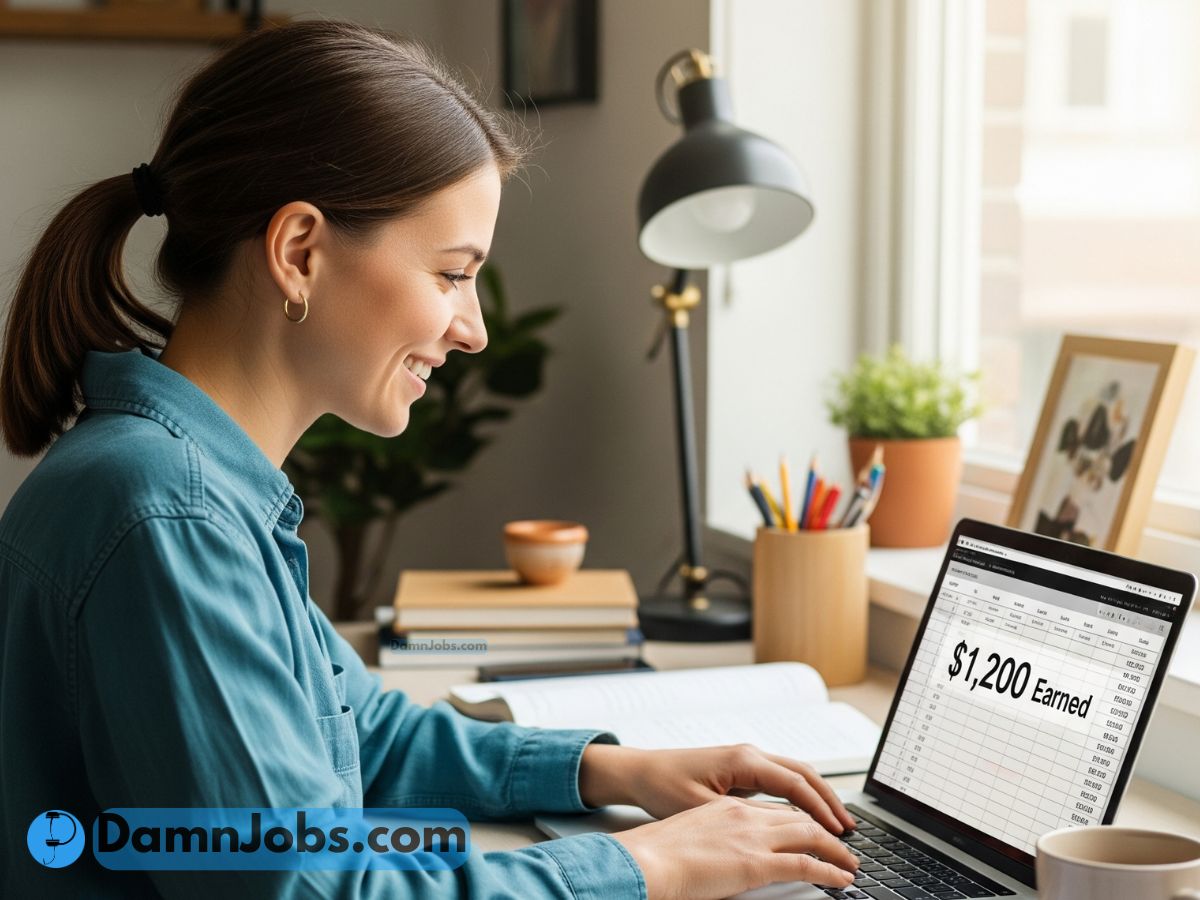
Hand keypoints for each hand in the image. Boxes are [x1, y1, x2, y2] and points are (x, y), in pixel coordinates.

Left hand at [578, 743, 856, 834]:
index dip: (821, 808)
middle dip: (829, 800)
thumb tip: (775, 831)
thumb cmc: (664, 786)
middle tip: (849, 828)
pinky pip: (781, 778)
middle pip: (803, 774)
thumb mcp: (703, 809)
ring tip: (836, 822)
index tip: (838, 831)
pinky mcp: (740, 767)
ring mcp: (746, 758)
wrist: (640, 770)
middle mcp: (749, 754)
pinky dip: (800, 794)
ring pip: (794, 773)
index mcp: (744, 760)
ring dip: (817, 795)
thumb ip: (741, 818)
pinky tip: (807, 813)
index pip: (796, 783)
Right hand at [610, 795, 857, 899]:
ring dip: (835, 849)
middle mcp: (744, 814)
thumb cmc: (656, 852)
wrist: (645, 859)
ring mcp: (752, 836)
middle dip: (826, 829)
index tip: (813, 829)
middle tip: (843, 843)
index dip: (800, 819)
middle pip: (798, 816)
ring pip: (809, 834)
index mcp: (727, 806)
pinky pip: (806, 863)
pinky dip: (830, 870)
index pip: (774, 808)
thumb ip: (714, 835)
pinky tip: (842, 879)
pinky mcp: (755, 862)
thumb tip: (722, 851)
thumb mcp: (689, 832)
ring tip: (850, 862)